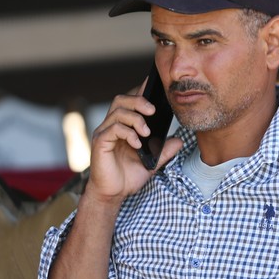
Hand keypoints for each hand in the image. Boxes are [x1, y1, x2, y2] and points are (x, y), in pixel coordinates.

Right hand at [87, 79, 181, 204]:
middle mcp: (111, 126)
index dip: (141, 91)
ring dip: (135, 119)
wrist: (113, 194)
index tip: (154, 83)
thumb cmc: (127, 177)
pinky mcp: (100, 143)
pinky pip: (113, 129)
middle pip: (121, 100)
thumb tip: (179, 140)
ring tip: (146, 132)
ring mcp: (104, 133)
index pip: (131, 103)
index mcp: (124, 127)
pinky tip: (137, 143)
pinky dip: (127, 133)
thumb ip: (164, 151)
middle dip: (139, 101)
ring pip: (117, 112)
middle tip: (153, 110)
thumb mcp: (152, 163)